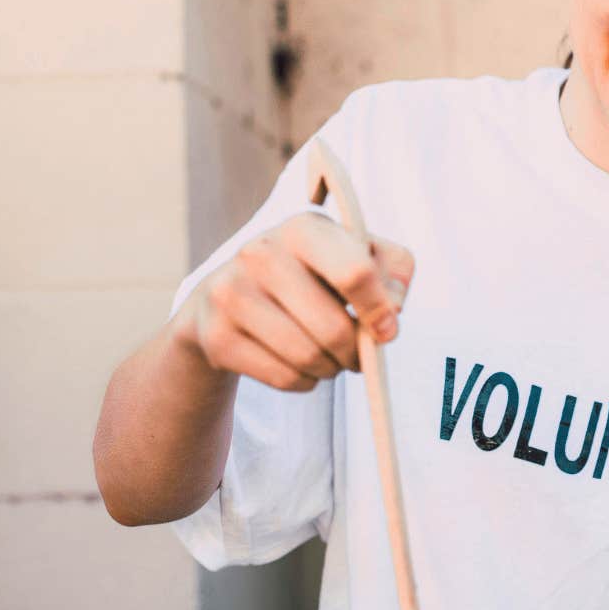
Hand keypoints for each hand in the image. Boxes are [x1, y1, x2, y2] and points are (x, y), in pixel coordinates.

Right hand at [174, 211, 414, 391]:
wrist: (226, 299)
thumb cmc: (310, 275)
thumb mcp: (355, 256)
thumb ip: (392, 272)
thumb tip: (392, 311)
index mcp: (303, 228)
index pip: (355, 273)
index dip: (379, 310)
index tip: (386, 330)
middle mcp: (260, 252)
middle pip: (333, 328)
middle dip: (354, 352)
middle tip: (355, 354)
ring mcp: (231, 294)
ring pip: (308, 357)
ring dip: (330, 368)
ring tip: (328, 357)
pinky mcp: (216, 337)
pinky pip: (283, 378)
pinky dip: (303, 381)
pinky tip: (298, 364)